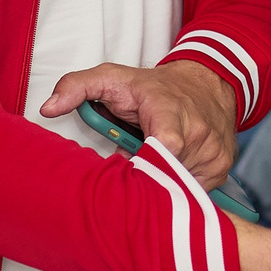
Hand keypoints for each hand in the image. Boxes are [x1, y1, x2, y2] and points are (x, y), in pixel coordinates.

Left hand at [43, 60, 238, 185]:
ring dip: (159, 185)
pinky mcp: (221, 168)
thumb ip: (77, 87)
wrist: (207, 84)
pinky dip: (177, 188)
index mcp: (169, 111)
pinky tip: (168, 174)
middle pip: (165, 175)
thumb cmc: (155, 87)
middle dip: (142, 181)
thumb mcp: (113, 78)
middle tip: (126, 179)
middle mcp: (197, 133)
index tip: (123, 173)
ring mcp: (213, 153)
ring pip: (179, 188)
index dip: (143, 167)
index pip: (165, 147)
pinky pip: (195, 192)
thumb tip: (48, 108)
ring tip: (148, 171)